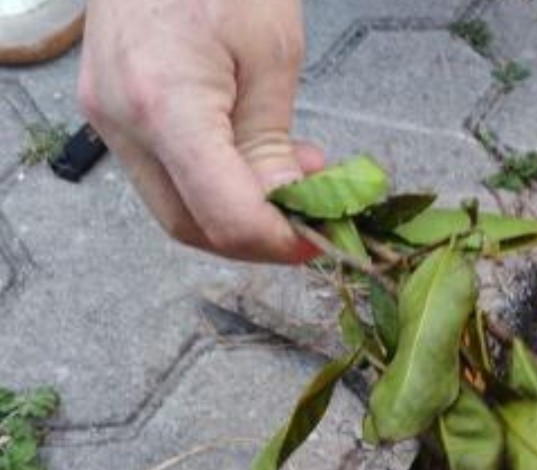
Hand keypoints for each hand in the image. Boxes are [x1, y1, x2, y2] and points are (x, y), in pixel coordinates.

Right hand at [79, 0, 322, 262]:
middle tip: (315, 220)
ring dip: (239, 214)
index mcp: (164, 103)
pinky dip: (215, 184)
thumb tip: (286, 212)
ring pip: (176, 207)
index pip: (223, 216)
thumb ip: (273, 144)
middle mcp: (122, 121)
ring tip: (295, 183)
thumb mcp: (272, 55)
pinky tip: (257, 159)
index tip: (323, 237)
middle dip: (259, 238)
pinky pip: (166, 173)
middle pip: (191, 226)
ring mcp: (109, 118)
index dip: (279, 242)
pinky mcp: (113, 110)